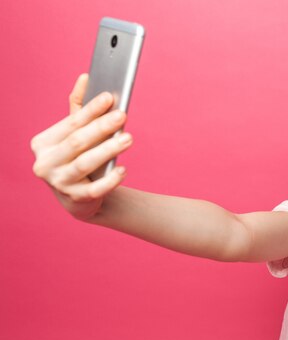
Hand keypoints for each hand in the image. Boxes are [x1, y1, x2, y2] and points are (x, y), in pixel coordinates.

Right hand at [31, 74, 132, 220]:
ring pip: (85, 164)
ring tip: (129, 138)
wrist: (79, 198)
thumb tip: (86, 77)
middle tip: (122, 115)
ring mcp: (58, 182)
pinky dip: (110, 180)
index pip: (71, 123)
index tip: (109, 97)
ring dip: (108, 150)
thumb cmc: (78, 158)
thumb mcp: (75, 134)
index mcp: (43, 142)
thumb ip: (79, 108)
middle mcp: (45, 162)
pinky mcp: (74, 199)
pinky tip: (123, 170)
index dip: (91, 110)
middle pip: (77, 142)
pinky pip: (95, 189)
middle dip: (101, 127)